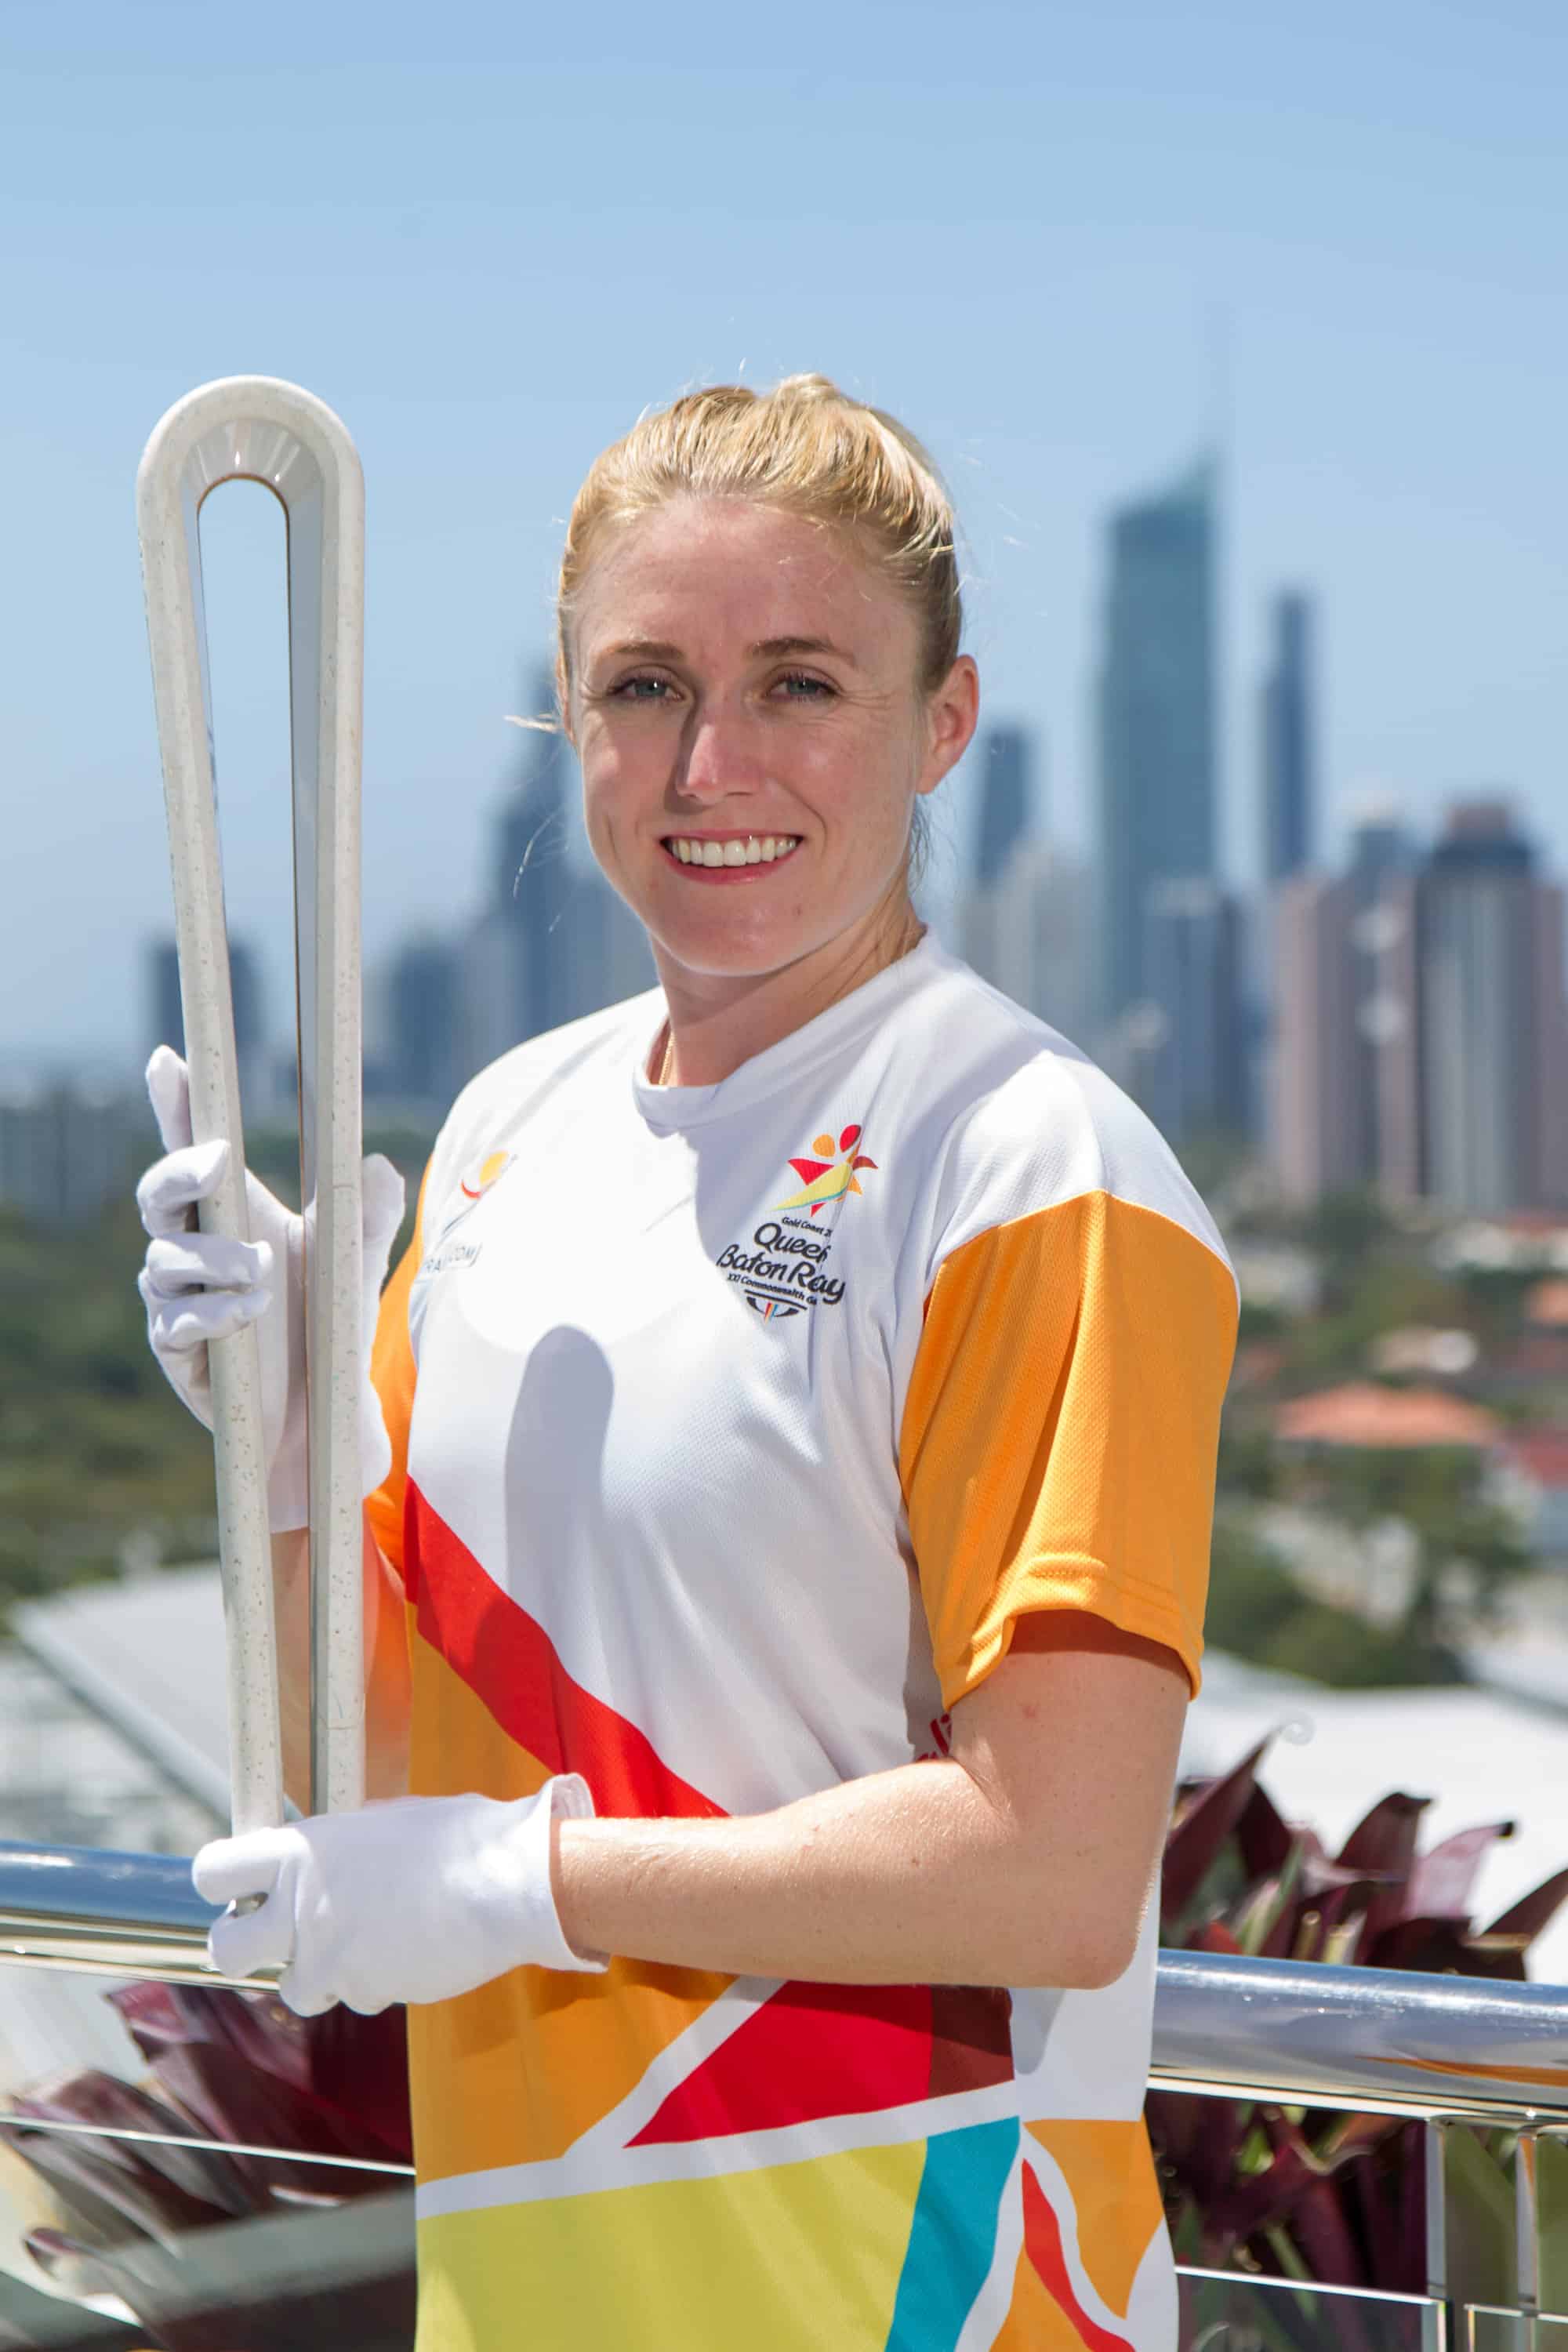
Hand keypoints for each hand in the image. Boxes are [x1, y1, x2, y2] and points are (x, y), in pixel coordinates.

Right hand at [136, 1046, 405, 1529]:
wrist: (325, 1413)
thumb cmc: (331, 1327)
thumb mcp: (358, 1264)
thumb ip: (370, 1213)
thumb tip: (382, 1163)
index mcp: (235, 1212)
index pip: (193, 1149)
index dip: (175, 1104)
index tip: (169, 1058)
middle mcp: (197, 1248)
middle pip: (157, 1194)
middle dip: (181, 1172)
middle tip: (221, 1165)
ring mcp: (178, 1299)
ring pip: (165, 1260)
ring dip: (217, 1260)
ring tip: (264, 1277)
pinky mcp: (176, 1349)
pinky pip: (175, 1321)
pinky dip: (212, 1312)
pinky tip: (248, 1314)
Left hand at [192, 1780, 607, 2014]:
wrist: (505, 1884)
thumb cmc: (457, 1840)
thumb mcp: (386, 1823)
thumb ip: (341, 1848)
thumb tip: (329, 1858)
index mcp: (302, 1850)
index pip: (214, 1870)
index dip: (220, 1882)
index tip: (239, 1889)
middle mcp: (301, 1904)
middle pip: (224, 1949)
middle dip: (242, 1948)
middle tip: (273, 1939)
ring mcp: (327, 1955)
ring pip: (295, 1988)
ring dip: (324, 1974)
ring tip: (372, 1940)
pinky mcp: (361, 1990)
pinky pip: (354, 1995)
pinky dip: (376, 1981)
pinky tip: (411, 1949)